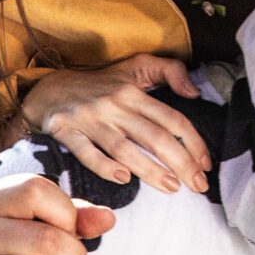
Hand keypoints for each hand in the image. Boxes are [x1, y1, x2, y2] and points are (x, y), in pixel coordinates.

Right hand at [25, 56, 208, 193]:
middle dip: (181, 163)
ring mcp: (90, 120)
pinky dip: (104, 166)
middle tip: (198, 186)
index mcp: (134, 91)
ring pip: (125, 148)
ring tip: (172, 188)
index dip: (193, 143)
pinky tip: (124, 179)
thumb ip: (170, 71)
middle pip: (154, 137)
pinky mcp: (67, 132)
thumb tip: (194, 93)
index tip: (205, 165)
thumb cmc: (100, 83)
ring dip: (150, 170)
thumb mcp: (136, 66)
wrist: (49, 90)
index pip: (172, 119)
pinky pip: (87, 152)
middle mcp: (114, 105)